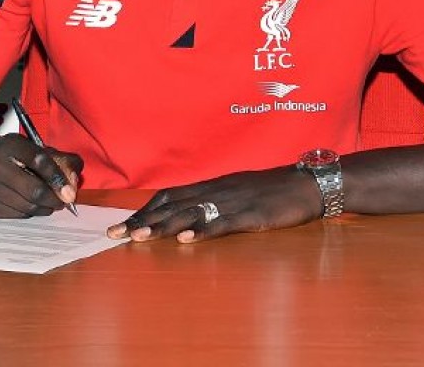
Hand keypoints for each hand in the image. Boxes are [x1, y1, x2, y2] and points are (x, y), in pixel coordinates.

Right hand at [0, 135, 82, 217]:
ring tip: (48, 204)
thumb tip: (75, 175)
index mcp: (8, 144)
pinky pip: (14, 215)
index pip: (40, 161)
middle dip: (54, 199)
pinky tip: (29, 206)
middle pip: (34, 190)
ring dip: (43, 208)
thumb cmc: (3, 157)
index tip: (69, 190)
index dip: (58, 177)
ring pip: (26, 206)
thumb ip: (51, 158)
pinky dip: (27, 213)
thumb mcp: (24, 148)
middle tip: (63, 202)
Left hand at [107, 166, 323, 243]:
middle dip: (143, 220)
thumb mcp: (236, 192)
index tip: (122, 226)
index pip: (168, 197)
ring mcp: (232, 202)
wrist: (307, 184)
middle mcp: (215, 190)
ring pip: (191, 213)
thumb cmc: (272, 191)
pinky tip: (187, 240)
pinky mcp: (251, 215)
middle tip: (116, 235)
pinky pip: (223, 223)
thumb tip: (186, 216)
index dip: (144, 211)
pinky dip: (203, 231)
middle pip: (172, 205)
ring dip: (163, 226)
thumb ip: (212, 201)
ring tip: (140, 237)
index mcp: (211, 185)